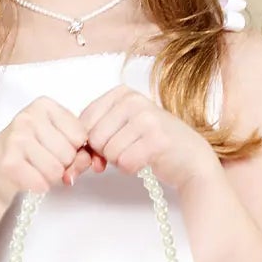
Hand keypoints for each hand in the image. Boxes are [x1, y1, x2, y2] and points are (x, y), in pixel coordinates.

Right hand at [0, 95, 105, 205]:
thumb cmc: (27, 155)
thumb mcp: (56, 141)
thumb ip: (78, 148)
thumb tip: (84, 160)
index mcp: (44, 105)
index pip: (81, 135)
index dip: (73, 150)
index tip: (56, 150)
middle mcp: (28, 117)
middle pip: (69, 153)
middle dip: (61, 165)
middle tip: (42, 162)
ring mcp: (16, 138)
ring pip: (57, 170)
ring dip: (49, 178)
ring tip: (33, 169)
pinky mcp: (9, 162)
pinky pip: (41, 182)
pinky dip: (38, 186)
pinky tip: (26, 179)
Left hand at [79, 85, 218, 189]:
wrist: (189, 159)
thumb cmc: (149, 145)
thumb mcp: (118, 132)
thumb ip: (91, 142)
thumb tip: (71, 167)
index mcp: (121, 93)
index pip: (83, 123)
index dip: (90, 143)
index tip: (107, 145)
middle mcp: (133, 100)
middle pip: (94, 139)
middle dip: (105, 153)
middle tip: (127, 150)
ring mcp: (147, 118)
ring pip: (108, 152)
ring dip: (119, 161)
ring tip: (138, 152)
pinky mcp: (157, 139)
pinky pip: (124, 163)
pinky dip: (131, 169)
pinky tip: (146, 160)